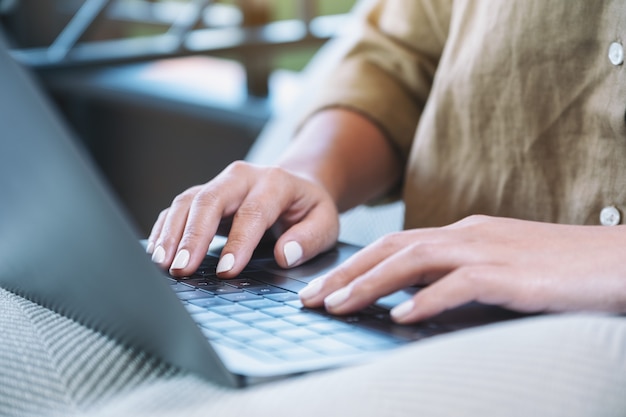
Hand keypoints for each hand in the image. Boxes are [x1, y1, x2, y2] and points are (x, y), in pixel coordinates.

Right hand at [147, 161, 339, 277]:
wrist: (297, 186)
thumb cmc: (308, 209)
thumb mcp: (325, 222)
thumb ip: (310, 238)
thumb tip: (285, 255)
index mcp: (275, 182)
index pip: (253, 212)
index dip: (239, 242)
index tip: (228, 271)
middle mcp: (242, 177)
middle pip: (210, 200)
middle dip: (193, 236)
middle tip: (181, 268)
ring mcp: (219, 184)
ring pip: (188, 201)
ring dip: (172, 233)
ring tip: (162, 263)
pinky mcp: (204, 195)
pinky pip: (178, 208)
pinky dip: (165, 229)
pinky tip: (156, 252)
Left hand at [299, 215, 625, 322]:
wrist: (617, 260)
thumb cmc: (557, 269)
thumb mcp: (497, 267)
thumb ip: (456, 276)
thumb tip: (414, 297)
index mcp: (462, 234)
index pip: (395, 245)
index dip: (354, 265)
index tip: (323, 287)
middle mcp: (466, 235)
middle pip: (391, 249)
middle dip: (345, 273)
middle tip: (309, 298)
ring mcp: (487, 251)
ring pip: (413, 262)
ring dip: (370, 285)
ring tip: (337, 307)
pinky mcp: (511, 274)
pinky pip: (459, 285)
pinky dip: (426, 300)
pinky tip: (400, 317)